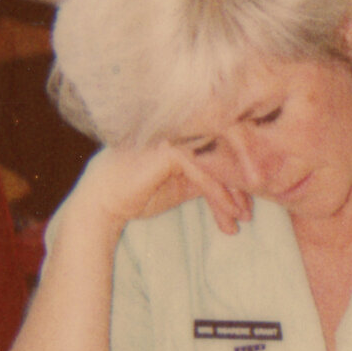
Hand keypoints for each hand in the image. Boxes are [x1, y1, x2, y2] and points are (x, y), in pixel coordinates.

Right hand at [66, 144, 251, 238]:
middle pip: (222, 156)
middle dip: (239, 187)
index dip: (236, 177)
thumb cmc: (138, 194)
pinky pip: (204, 173)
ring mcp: (174, 138)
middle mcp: (180, 132)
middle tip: (248, 214)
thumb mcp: (181, 186)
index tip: (246, 205)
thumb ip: (206, 180)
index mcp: (183, 135)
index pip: (218, 153)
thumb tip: (239, 189)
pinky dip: (219, 195)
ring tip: (241, 218)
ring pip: (216, 165)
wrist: (103, 204)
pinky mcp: (170, 151)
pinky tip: (229, 213)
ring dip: (232, 194)